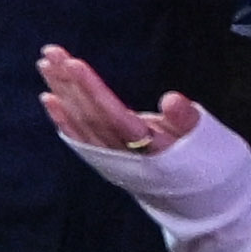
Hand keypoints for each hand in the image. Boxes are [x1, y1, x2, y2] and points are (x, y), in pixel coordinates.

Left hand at [35, 43, 204, 165]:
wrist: (197, 200)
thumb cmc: (203, 161)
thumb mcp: (204, 138)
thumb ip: (186, 120)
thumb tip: (172, 100)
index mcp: (150, 148)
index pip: (113, 114)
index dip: (92, 90)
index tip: (73, 63)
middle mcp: (126, 155)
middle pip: (91, 115)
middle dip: (69, 82)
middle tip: (50, 52)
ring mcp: (114, 159)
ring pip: (82, 123)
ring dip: (62, 93)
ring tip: (46, 64)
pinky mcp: (108, 161)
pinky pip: (81, 139)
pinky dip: (63, 119)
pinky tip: (49, 98)